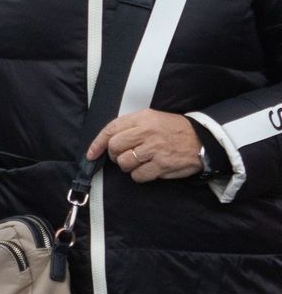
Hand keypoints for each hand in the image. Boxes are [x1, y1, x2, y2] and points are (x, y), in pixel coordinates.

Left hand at [86, 109, 203, 181]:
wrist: (202, 140)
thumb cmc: (174, 130)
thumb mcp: (152, 118)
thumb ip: (131, 126)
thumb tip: (107, 141)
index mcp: (142, 118)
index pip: (111, 129)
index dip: (97, 143)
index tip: (91, 154)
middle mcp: (146, 132)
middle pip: (114, 147)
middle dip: (114, 155)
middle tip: (123, 156)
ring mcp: (154, 149)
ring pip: (124, 162)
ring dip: (127, 166)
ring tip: (138, 162)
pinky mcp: (161, 165)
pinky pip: (138, 175)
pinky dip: (139, 175)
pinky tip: (147, 169)